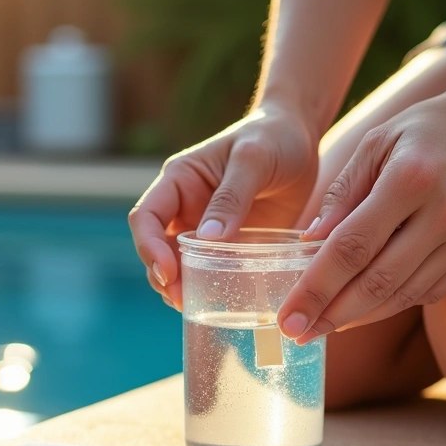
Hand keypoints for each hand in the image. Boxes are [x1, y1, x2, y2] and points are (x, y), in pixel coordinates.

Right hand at [129, 105, 319, 308]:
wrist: (299, 138)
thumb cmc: (272, 137)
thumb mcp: (253, 159)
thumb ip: (232, 196)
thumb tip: (208, 238)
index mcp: (179, 181)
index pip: (146, 217)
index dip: (149, 246)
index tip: (167, 272)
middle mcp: (185, 208)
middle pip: (157, 249)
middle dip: (163, 277)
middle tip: (180, 300)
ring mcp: (206, 230)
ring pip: (181, 265)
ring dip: (182, 288)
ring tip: (194, 308)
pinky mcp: (231, 245)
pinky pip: (213, 272)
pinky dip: (212, 289)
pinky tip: (221, 303)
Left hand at [277, 89, 445, 342]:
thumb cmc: (423, 129)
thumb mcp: (374, 143)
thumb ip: (341, 194)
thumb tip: (308, 243)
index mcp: (410, 179)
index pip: (352, 247)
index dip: (316, 288)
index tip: (288, 317)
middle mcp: (445, 213)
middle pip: (378, 281)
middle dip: (332, 315)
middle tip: (298, 333)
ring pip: (404, 295)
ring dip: (359, 317)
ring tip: (323, 326)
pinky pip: (428, 291)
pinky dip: (392, 304)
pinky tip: (362, 310)